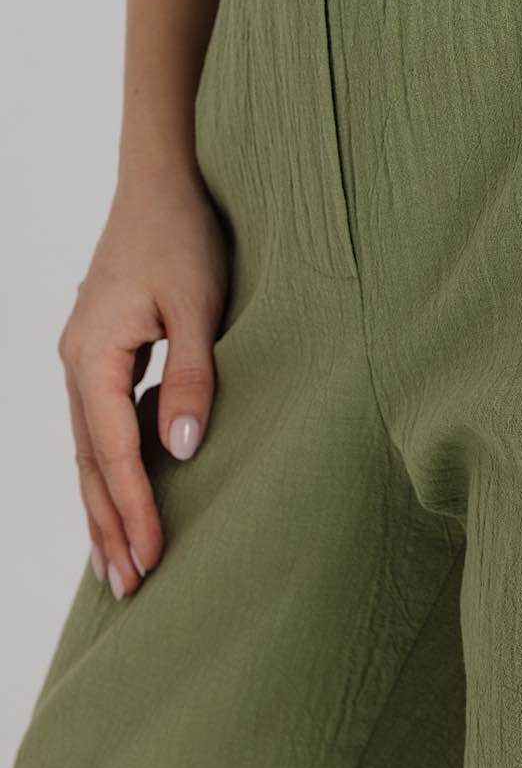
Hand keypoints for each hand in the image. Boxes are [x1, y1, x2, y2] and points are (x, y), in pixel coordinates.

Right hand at [57, 163, 226, 599]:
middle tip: (127, 589)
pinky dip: (108, 467)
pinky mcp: (100, 350)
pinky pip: (98, 425)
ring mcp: (82, 357)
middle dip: (107, 526)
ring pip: (88, 448)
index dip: (133, 510)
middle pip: (88, 462)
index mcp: (92, 356)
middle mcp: (76, 363)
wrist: (162, 178)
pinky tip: (125, 493)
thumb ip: (191, 377)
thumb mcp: (198, 305)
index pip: (113, 452)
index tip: (151, 561)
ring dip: (103, 505)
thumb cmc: (184, 234)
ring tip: (119, 562)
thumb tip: (180, 453)